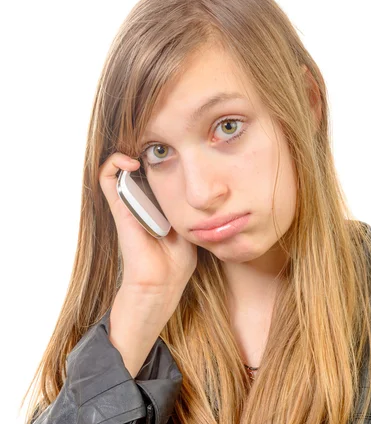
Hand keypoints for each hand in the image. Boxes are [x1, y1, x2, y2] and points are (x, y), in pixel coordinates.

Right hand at [98, 152, 197, 294]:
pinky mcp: (119, 208)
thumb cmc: (177, 261)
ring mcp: (128, 201)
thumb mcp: (191, 224)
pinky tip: (133, 162)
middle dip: (150, 145)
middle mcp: (140, 198)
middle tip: (165, 139)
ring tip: (148, 144)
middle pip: (140, 161)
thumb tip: (210, 189)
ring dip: (132, 149)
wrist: (161, 283)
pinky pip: (106, 177)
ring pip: (122, 163)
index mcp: (157, 201)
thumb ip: (193, 205)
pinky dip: (115, 162)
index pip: (155, 166)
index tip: (176, 143)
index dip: (162, 151)